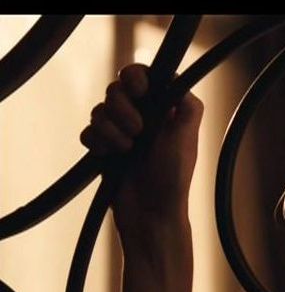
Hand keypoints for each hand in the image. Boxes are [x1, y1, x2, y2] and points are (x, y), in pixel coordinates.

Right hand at [80, 64, 202, 234]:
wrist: (149, 214)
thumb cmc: (172, 179)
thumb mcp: (187, 137)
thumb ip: (187, 105)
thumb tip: (177, 79)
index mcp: (165, 110)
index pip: (144, 76)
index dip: (135, 77)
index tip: (138, 90)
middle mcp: (144, 117)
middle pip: (117, 89)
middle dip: (122, 107)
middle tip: (138, 131)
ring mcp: (123, 132)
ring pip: (101, 110)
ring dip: (110, 129)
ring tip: (126, 150)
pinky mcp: (106, 149)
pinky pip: (89, 132)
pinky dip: (97, 143)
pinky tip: (109, 157)